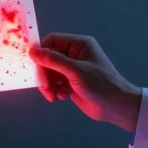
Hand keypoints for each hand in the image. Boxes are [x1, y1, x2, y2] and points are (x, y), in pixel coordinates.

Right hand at [27, 33, 141, 132]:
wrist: (116, 107)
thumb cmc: (101, 84)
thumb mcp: (75, 71)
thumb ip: (53, 60)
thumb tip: (32, 51)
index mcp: (79, 44)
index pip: (52, 41)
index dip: (41, 51)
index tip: (33, 65)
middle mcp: (75, 54)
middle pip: (48, 58)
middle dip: (45, 73)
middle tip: (45, 87)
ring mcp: (72, 69)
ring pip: (50, 72)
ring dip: (48, 84)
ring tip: (53, 95)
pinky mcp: (71, 82)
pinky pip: (55, 83)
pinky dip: (54, 90)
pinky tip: (62, 97)